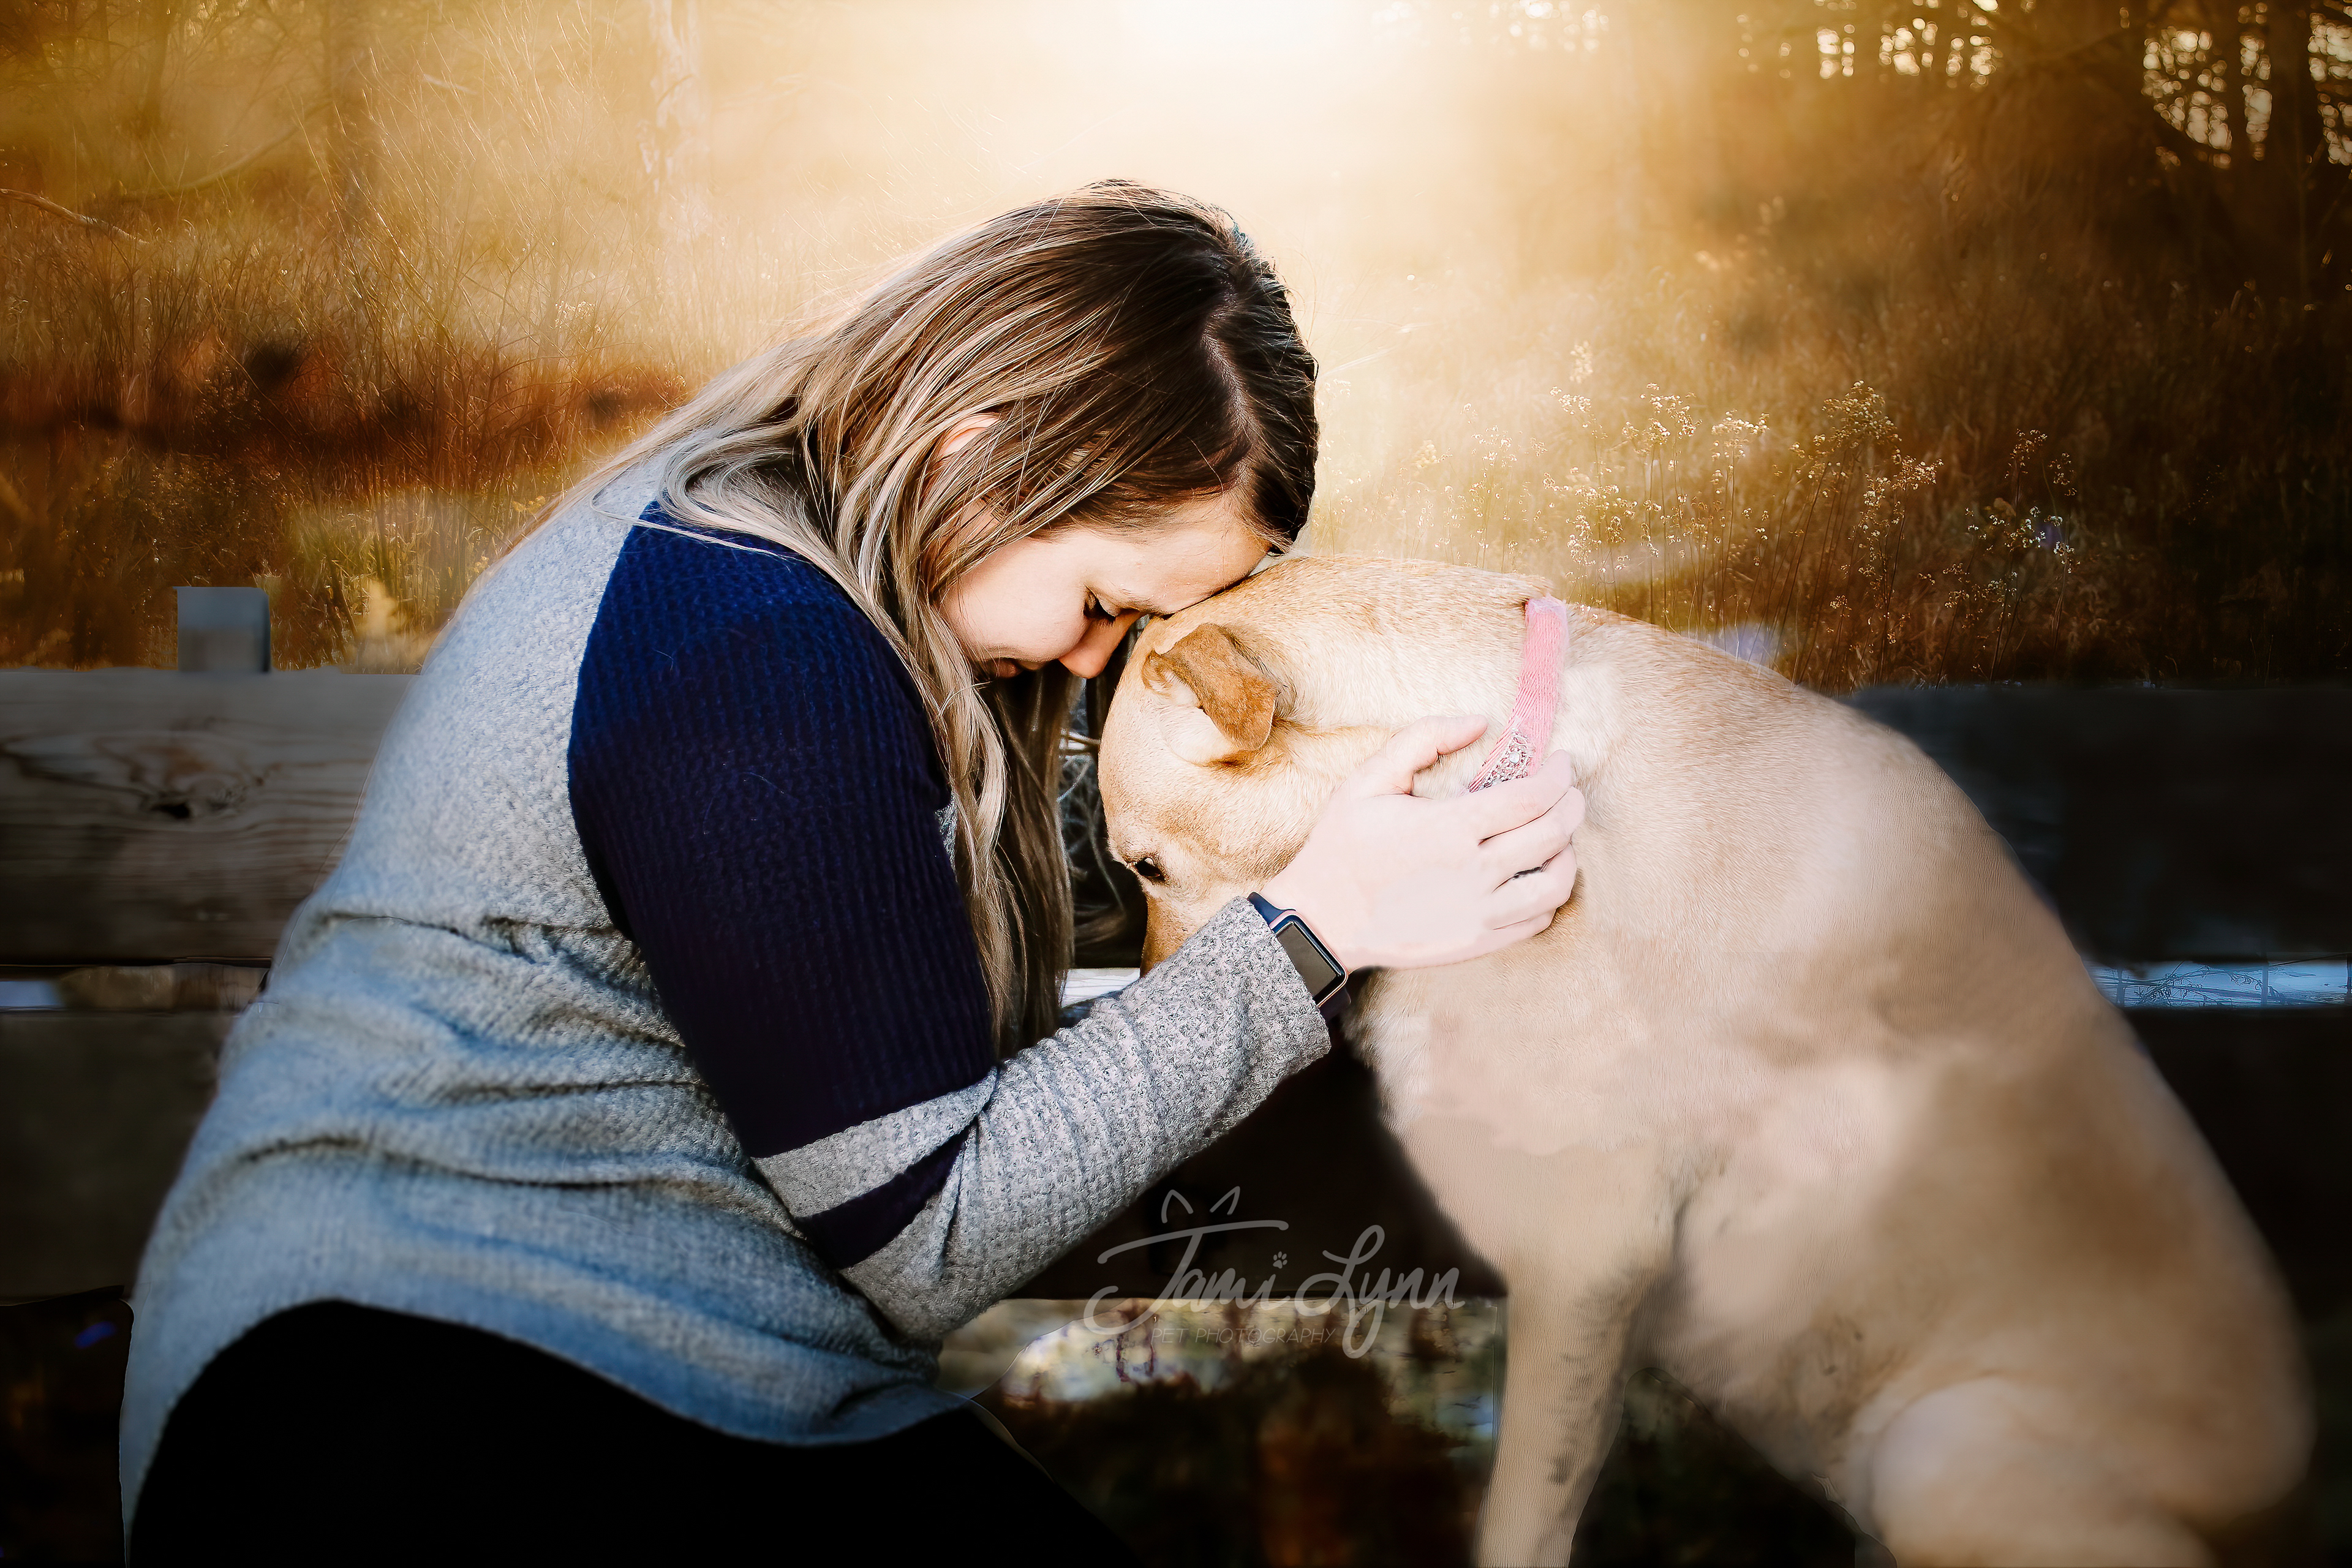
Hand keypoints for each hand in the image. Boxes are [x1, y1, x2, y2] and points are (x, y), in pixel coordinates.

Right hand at [1259, 715, 1583, 972]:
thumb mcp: (1368, 779)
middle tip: (1568, 789)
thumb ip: (1422, 738)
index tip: (1561, 762)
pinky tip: (1538, 875)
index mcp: (1450, 828)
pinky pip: (1538, 919)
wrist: (1323, 919)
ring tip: (1560, 835)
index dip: (1559, 774)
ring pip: (1556, 882)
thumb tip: (1478, 722)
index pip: (1533, 796)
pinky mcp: (1478, 942)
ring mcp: (1480, 913)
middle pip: (1553, 834)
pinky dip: (1549, 894)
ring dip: (1568, 852)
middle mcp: (1474, 873)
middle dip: (1571, 803)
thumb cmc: (1343, 845)